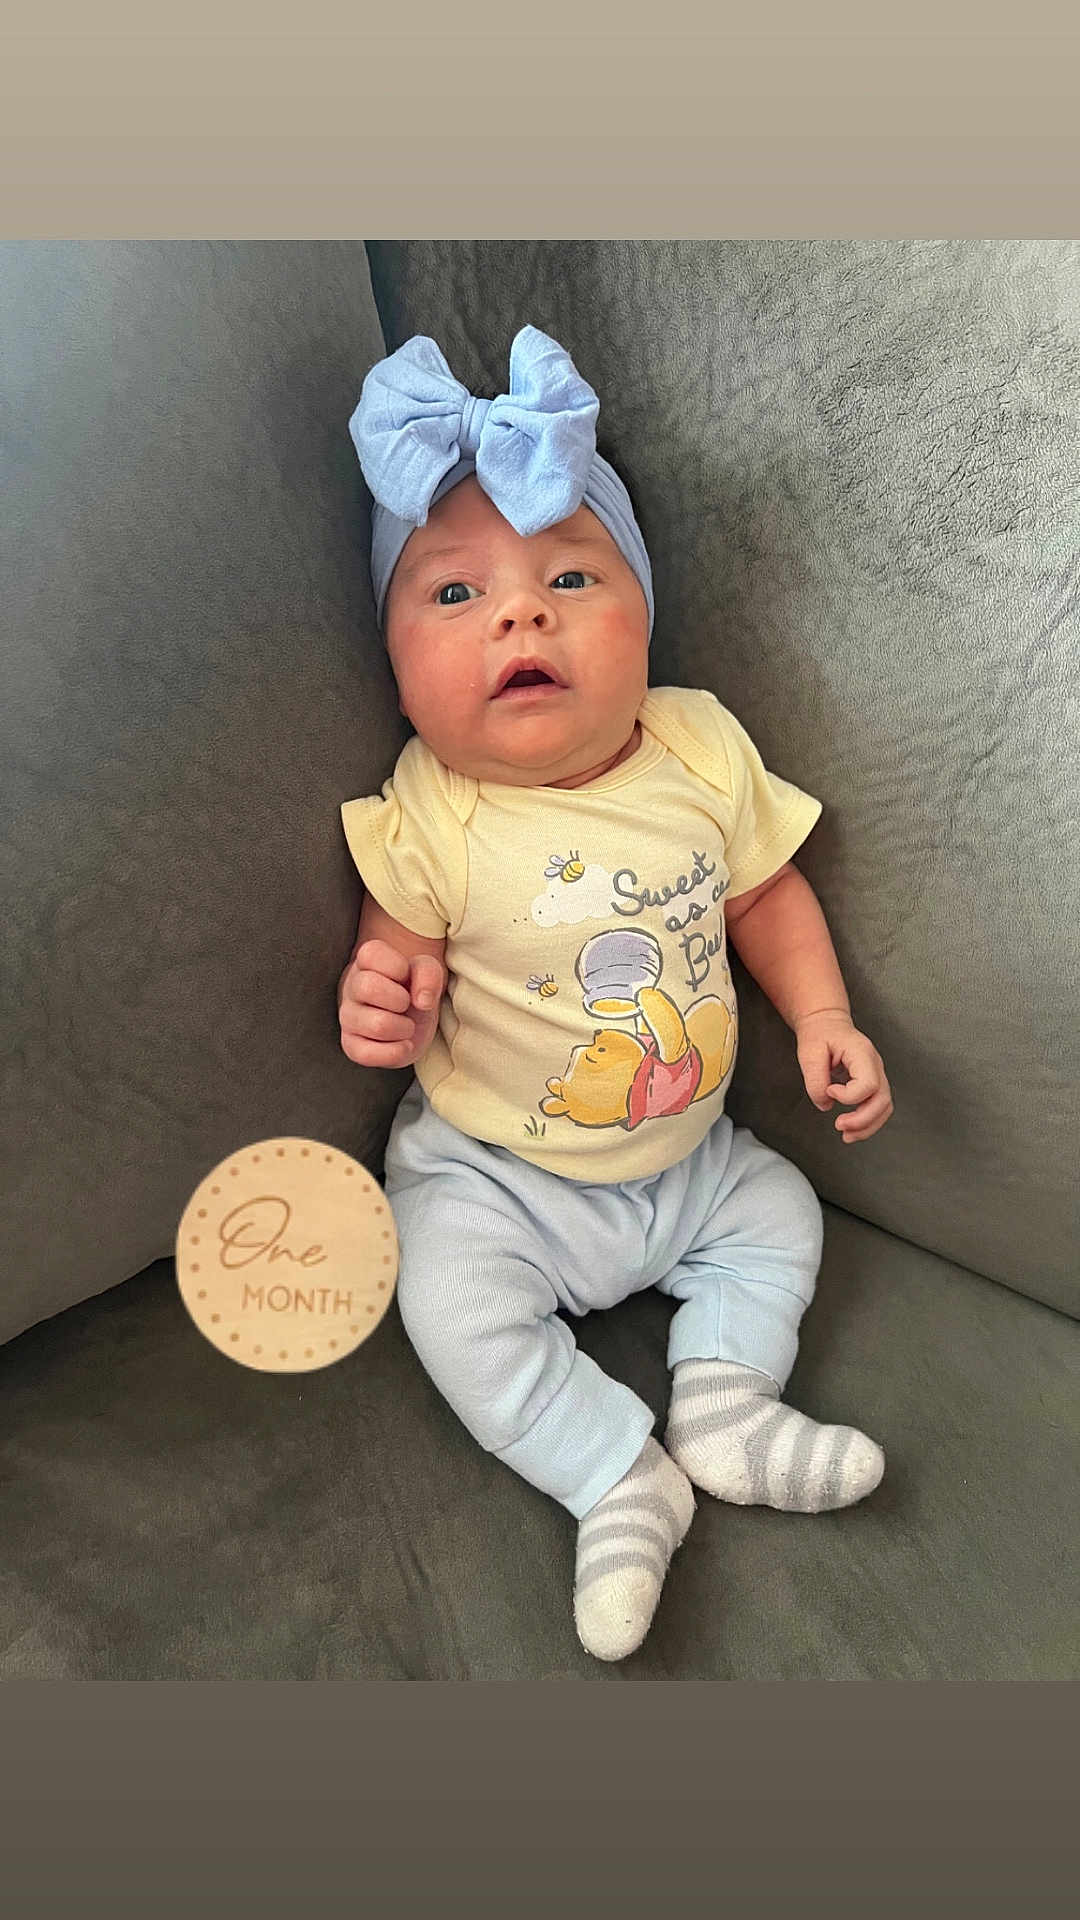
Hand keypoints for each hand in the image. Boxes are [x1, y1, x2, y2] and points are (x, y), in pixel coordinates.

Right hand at [338, 939, 445, 1069]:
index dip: (399, 968)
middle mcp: (350, 987)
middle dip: (401, 1000)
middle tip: (406, 1005)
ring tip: (406, 1025)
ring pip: (377, 1025)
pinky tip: (403, 1045)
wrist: (411, 1017)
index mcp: (365, 961)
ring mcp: (348, 1017)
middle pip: (369, 988)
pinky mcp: (351, 1045)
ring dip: (404, 1028)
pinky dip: (395, 1052)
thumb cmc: (414, 988)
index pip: (372, 955)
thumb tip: (422, 1000)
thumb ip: (428, 973)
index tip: (405, 977)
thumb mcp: (427, 971)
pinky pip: (367, 1054)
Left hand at [794, 1009, 893, 1143]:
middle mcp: (875, 1065)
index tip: (829, 1090)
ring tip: (846, 1135)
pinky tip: (851, 1129)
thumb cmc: (819, 1034)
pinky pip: (878, 1107)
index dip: (849, 1095)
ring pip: (884, 1107)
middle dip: (862, 1120)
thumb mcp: (809, 1052)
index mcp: (862, 1053)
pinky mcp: (872, 1084)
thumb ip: (815, 1080)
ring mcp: (877, 1075)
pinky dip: (867, 1122)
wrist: (826, 1024)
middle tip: (839, 1126)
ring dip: (867, 1126)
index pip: (868, 1084)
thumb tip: (825, 1104)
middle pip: (882, 1100)